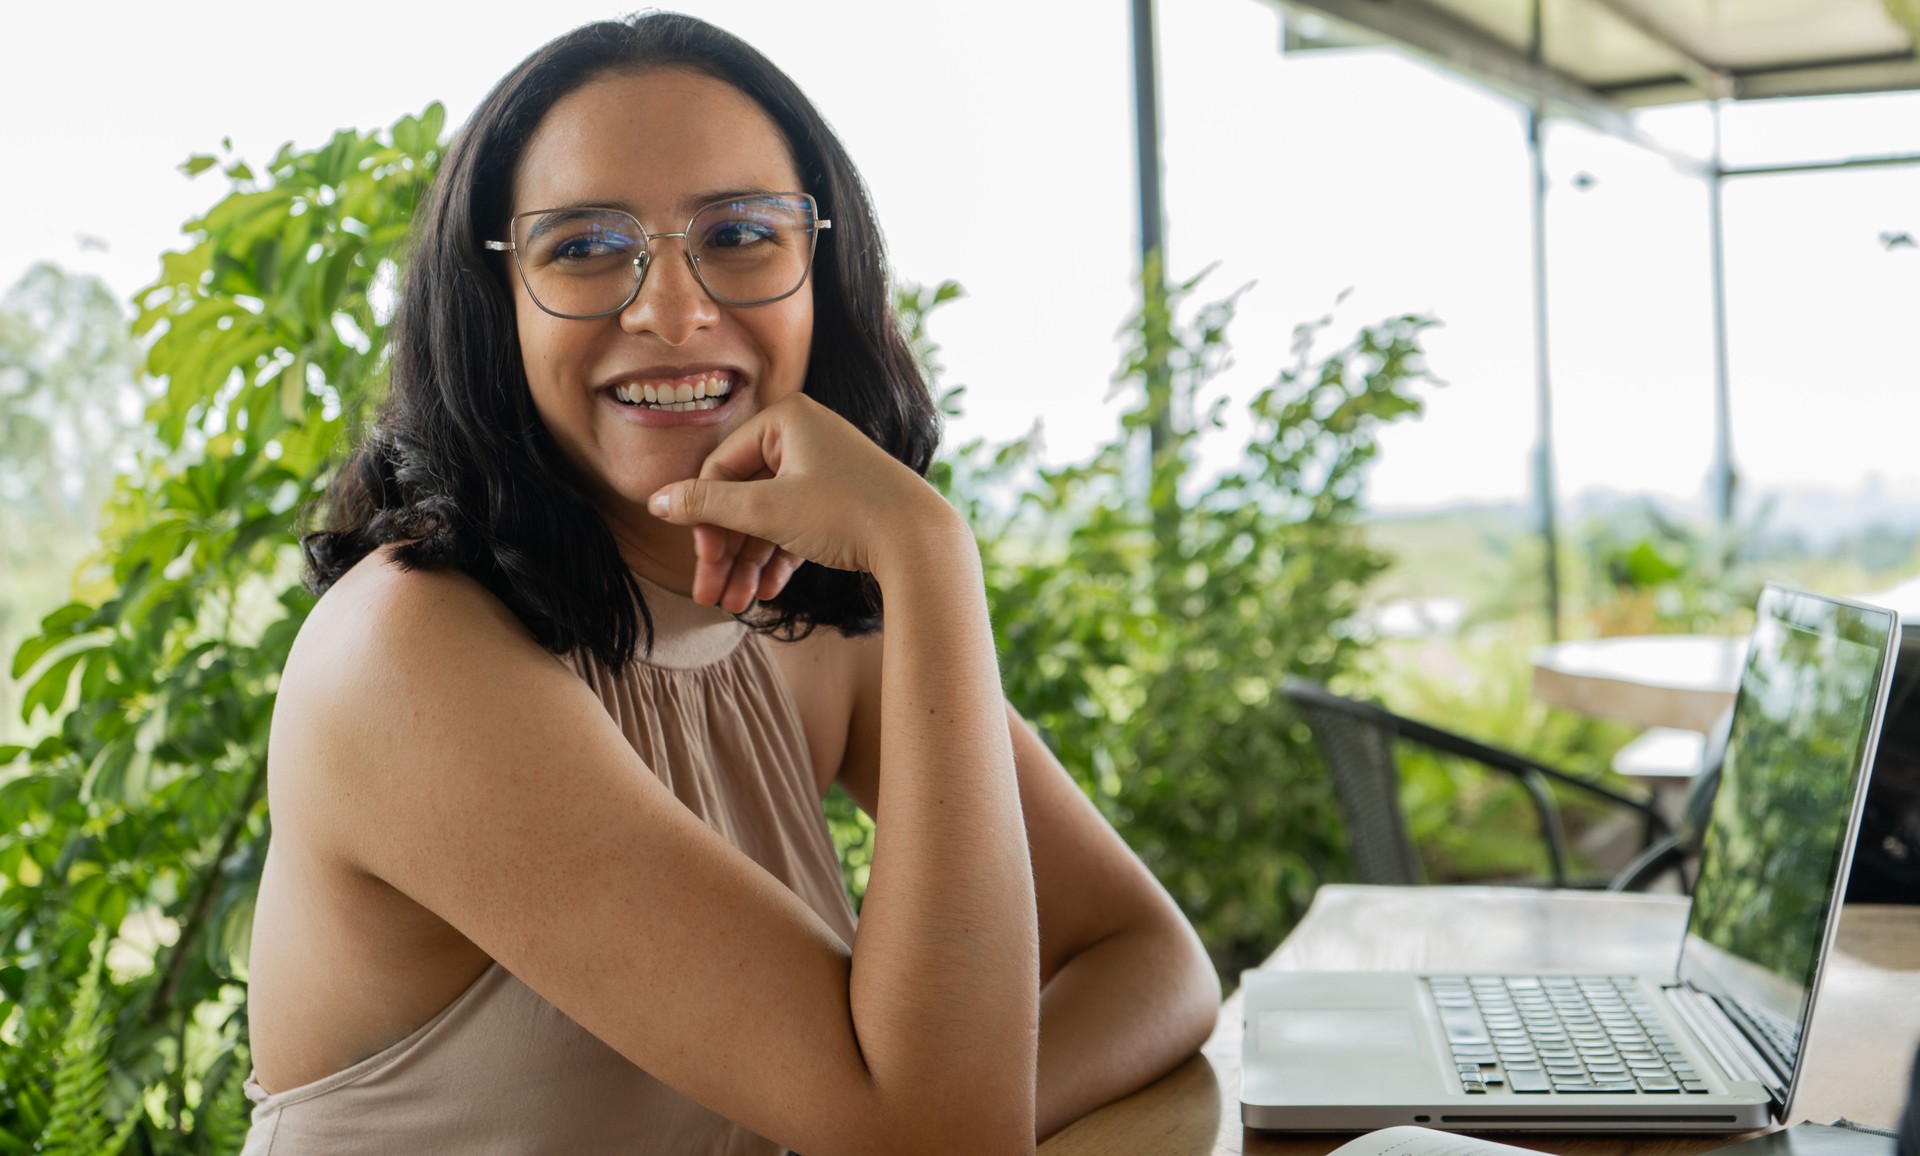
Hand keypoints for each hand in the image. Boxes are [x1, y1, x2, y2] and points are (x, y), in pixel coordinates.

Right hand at [647, 394, 956, 609]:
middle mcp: (806, 436)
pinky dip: (779, 559)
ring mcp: (826, 469)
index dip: (705, 519)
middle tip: (710, 597)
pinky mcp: (842, 501)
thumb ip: (707, 505)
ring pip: (770, 518)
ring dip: (748, 564)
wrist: (922, 542)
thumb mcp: (767, 510)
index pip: (721, 468)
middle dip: (725, 552)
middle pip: (743, 497)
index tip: (703, 562)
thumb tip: (656, 502)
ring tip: (735, 605)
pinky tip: (766, 595)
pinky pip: (797, 528)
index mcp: (786, 419)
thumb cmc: (847, 513)